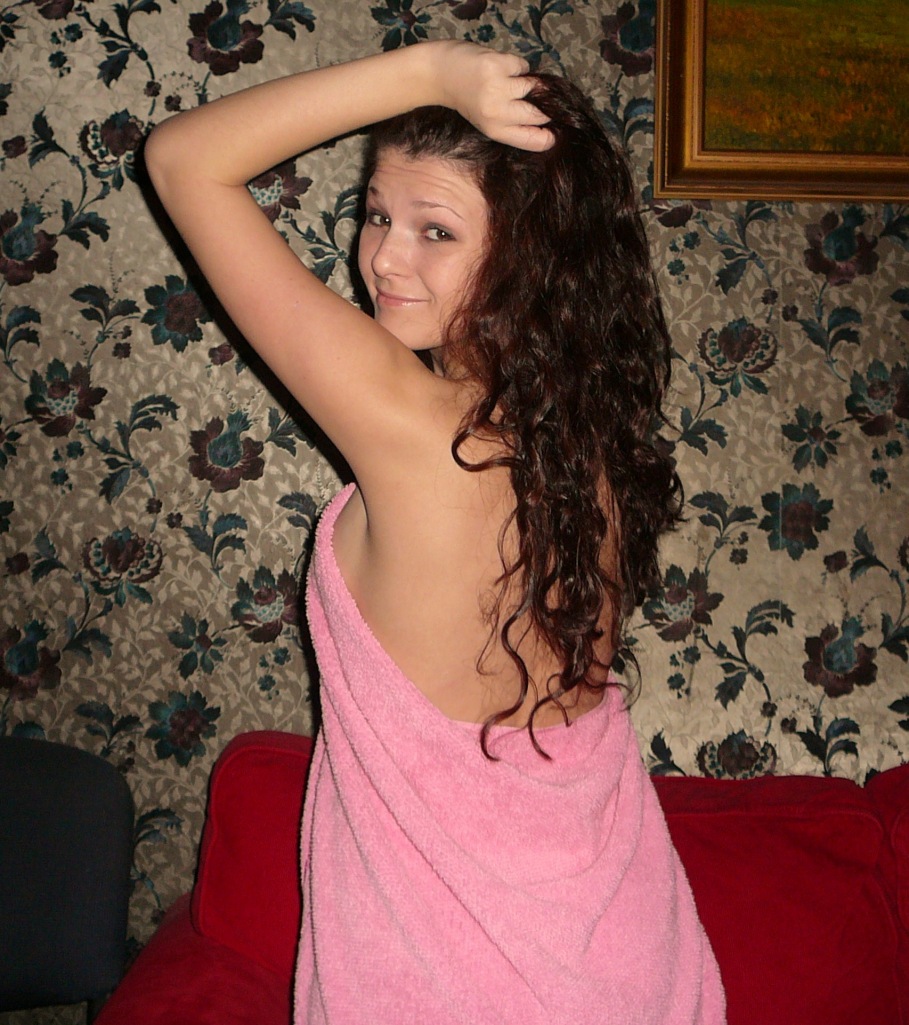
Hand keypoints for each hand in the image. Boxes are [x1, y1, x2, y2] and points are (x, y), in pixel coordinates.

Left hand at [433, 41, 553, 151]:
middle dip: (542, 104)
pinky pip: (523, 66)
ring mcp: (498, 88)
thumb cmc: (468, 99)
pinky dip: (516, 65)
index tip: (555, 131)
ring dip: (527, 82)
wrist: (442, 74)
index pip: (533, 140)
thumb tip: (548, 123)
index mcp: (495, 131)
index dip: (548, 136)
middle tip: (533, 98)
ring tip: (510, 81)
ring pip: (533, 86)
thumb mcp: (488, 121)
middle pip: (539, 113)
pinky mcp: (498, 65)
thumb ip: (513, 124)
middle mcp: (497, 113)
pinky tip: (502, 68)